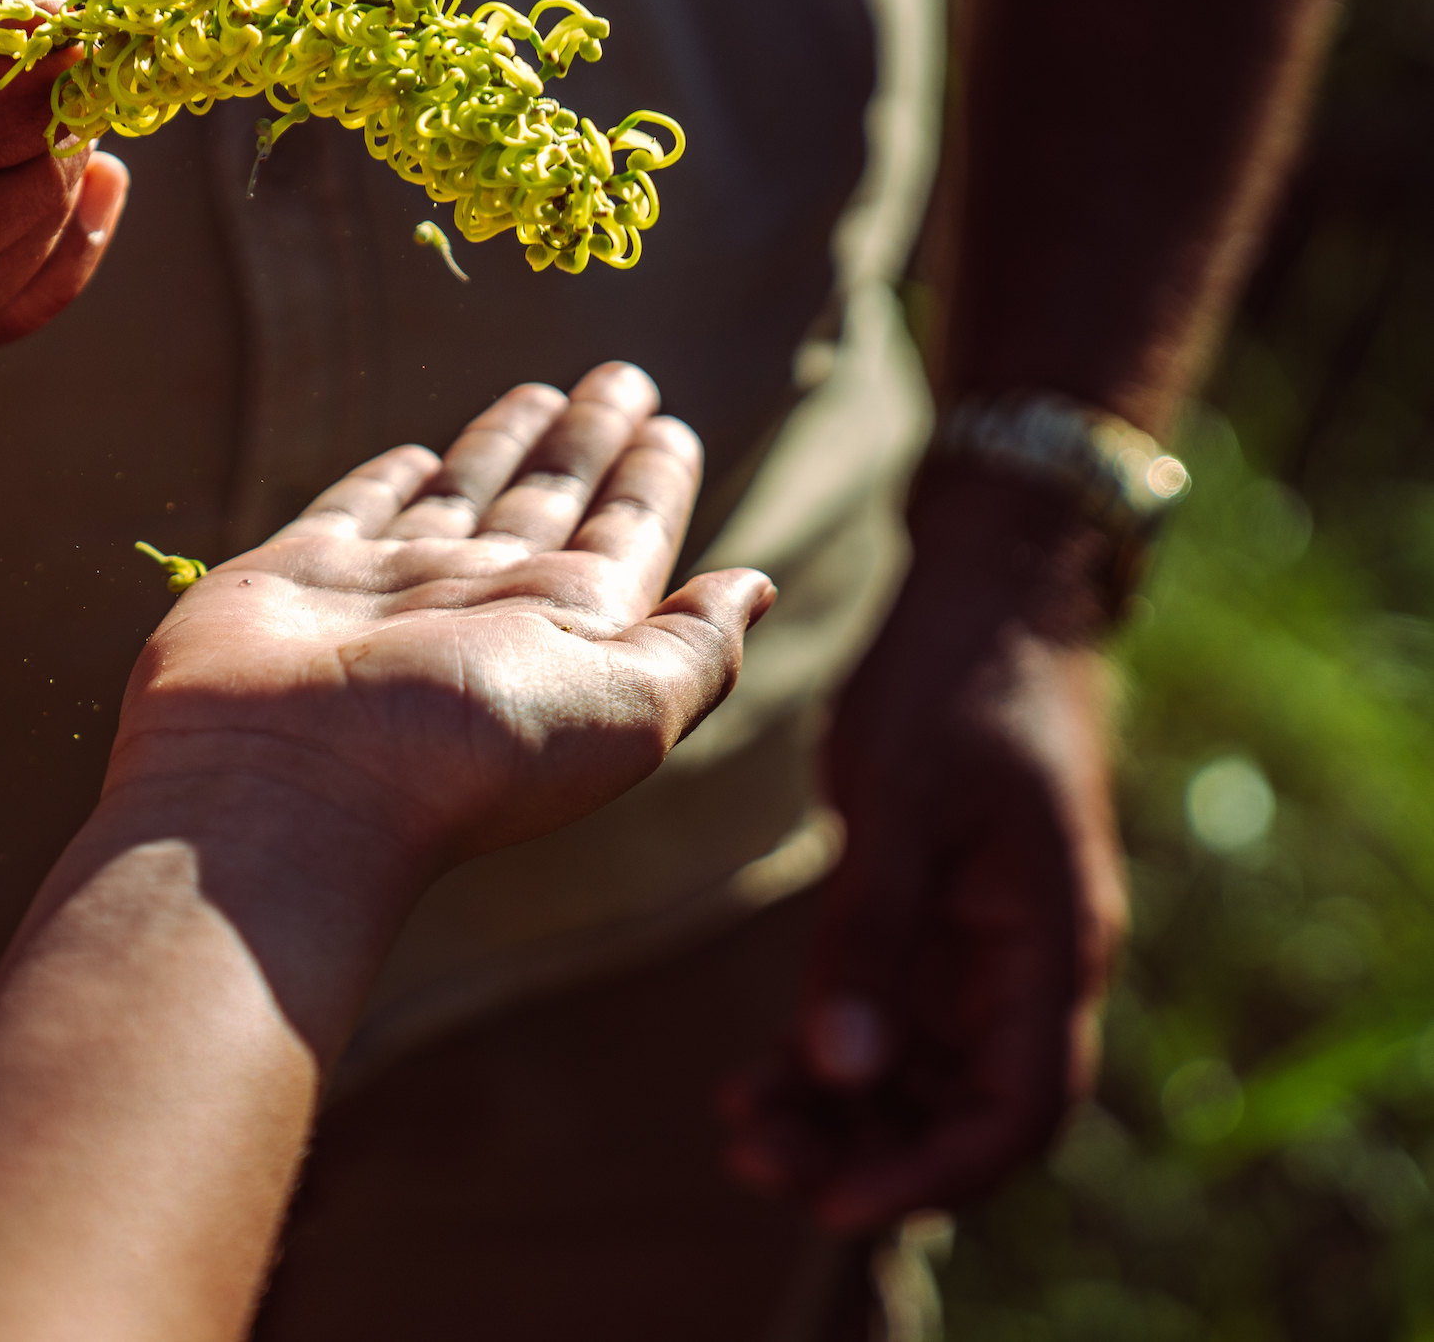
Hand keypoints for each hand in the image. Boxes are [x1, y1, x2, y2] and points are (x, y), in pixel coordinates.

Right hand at [107, 363, 776, 872]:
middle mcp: (481, 608)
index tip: (673, 427)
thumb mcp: (624, 707)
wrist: (287, 785)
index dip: (652, 483)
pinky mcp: (298, 575)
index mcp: (565, 633)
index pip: (625, 539)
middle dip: (590, 443)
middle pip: (552, 504)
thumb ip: (694, 643)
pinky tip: (413, 454)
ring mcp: (387, 591)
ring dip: (504, 444)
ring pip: (461, 497)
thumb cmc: (462, 752)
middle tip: (625, 377)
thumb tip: (757, 586)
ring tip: (543, 392)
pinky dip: (386, 479)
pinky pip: (354, 509)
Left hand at [721, 465, 1129, 1229]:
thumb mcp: (905, 795)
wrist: (986, 589)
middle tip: (750, 1154)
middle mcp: (1031, 959)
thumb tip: (843, 1068)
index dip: (933, 1172)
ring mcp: (987, 944)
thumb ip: (874, 931)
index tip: (831, 1198)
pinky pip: (898, 1022)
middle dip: (868, 1150)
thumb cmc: (953, 674)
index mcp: (1049, 937)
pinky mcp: (942, 921)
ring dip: (844, 1113)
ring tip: (739, 1126)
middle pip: (965, 1108)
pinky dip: (837, 1058)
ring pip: (925, 1074)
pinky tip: (759, 1077)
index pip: (1019, 1106)